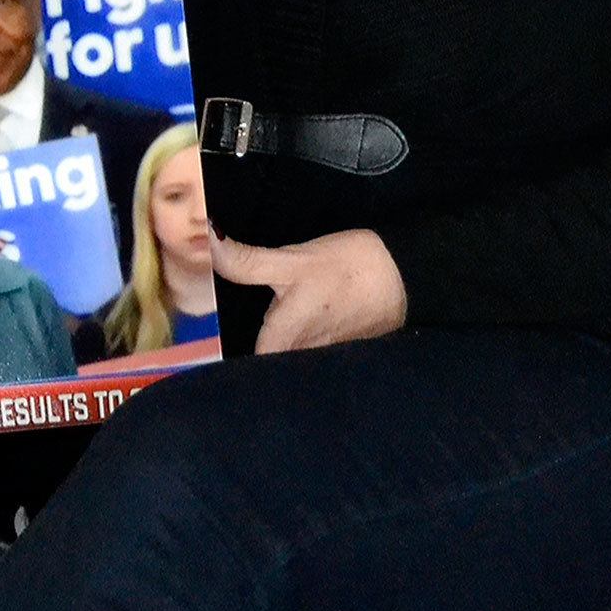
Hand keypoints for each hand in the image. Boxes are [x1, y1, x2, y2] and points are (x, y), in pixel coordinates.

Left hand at [210, 228, 406, 354]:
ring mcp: (321, 353)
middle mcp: (300, 356)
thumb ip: (246, 261)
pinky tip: (286, 313)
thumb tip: (207, 240)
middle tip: (218, 326)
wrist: (407, 274)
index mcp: (283, 341)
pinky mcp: (336, 344)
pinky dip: (292, 333)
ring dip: (268, 338)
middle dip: (242, 346)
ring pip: (284, 353)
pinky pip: (305, 346)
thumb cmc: (347, 269)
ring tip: (248, 316)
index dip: (222, 363)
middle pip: (263, 361)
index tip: (203, 349)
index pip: (242, 370)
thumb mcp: (291, 261)